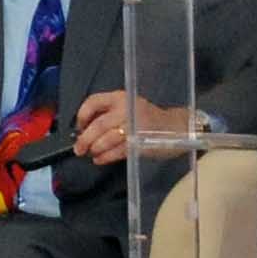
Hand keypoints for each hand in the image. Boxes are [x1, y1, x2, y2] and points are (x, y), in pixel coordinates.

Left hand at [75, 90, 195, 167]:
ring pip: (106, 139)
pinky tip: (100, 160)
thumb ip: (108, 114)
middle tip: (79, 149)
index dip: (82, 115)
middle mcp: (126, 109)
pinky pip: (117, 151)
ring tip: (91, 154)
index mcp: (120, 97)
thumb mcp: (128, 108)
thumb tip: (83, 129)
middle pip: (98, 124)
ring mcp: (134, 126)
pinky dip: (105, 157)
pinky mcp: (140, 142)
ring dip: (95, 149)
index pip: (93, 101)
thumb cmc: (148, 119)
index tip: (78, 127)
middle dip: (85, 138)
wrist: (178, 128)